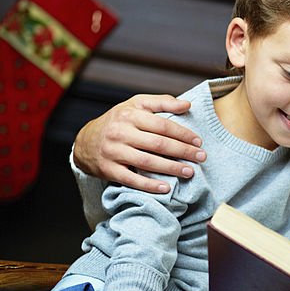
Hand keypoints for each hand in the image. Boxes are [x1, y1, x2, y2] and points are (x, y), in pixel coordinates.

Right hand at [74, 94, 204, 192]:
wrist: (86, 140)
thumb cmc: (119, 120)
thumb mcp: (137, 105)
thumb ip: (162, 102)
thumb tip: (188, 104)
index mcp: (130, 115)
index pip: (163, 125)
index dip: (183, 134)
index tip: (199, 142)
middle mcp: (120, 132)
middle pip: (158, 144)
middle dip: (183, 152)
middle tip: (201, 157)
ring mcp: (113, 151)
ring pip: (147, 162)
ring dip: (171, 168)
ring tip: (189, 172)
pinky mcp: (108, 169)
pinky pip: (131, 179)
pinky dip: (150, 185)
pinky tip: (166, 188)